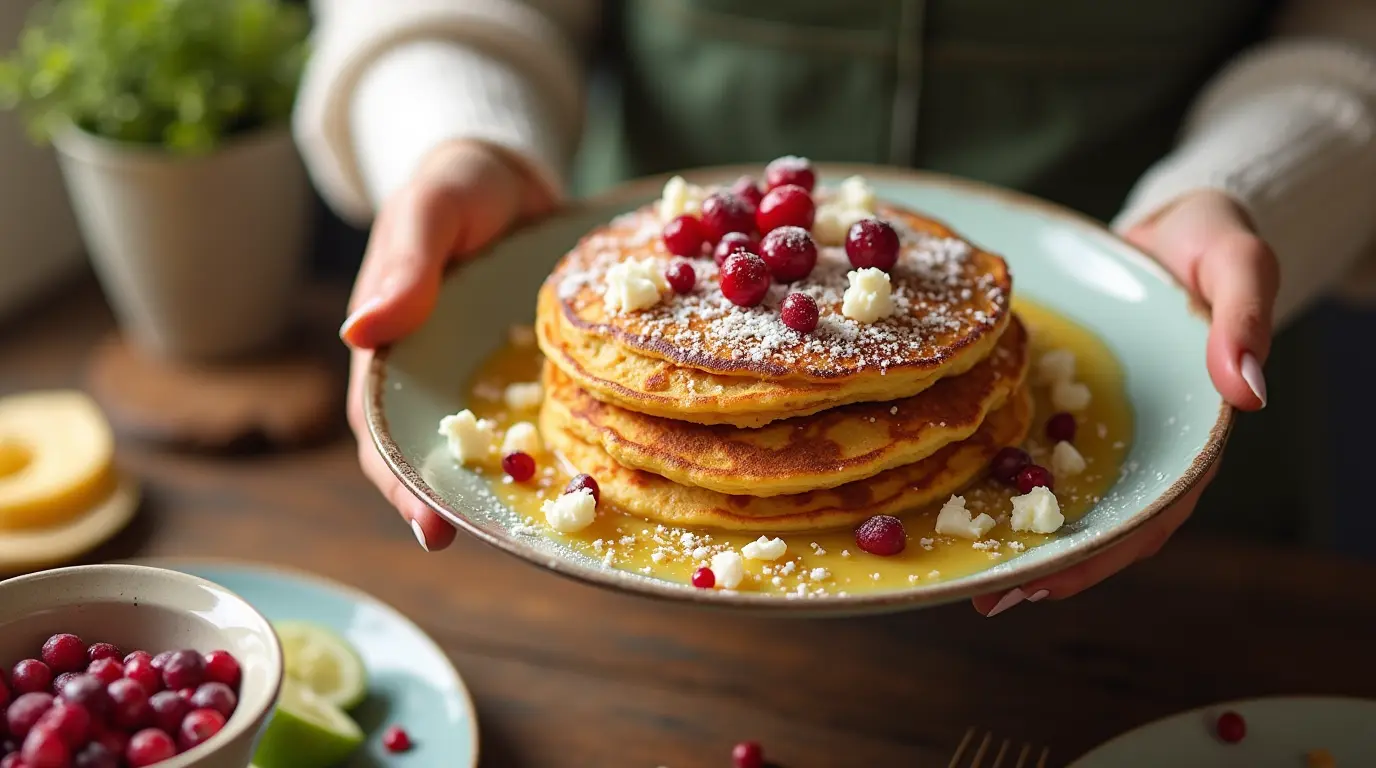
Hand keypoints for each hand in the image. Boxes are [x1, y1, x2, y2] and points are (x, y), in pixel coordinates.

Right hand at [339, 140, 555, 551]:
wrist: (509, 170)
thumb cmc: (457, 183)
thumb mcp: (431, 210)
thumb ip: (404, 266)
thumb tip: (358, 333)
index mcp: (390, 347)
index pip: (383, 429)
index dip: (401, 482)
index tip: (432, 526)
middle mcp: (433, 373)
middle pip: (432, 454)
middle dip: (453, 502)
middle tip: (485, 544)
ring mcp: (480, 374)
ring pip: (487, 444)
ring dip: (506, 485)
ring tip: (539, 531)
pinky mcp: (526, 366)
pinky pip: (535, 413)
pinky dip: (554, 443)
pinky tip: (591, 471)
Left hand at [973, 189, 1277, 615]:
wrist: (1173, 221)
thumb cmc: (1212, 238)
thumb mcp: (1238, 262)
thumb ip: (1243, 319)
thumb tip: (1249, 394)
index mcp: (1192, 426)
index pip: (1155, 507)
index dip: (1108, 549)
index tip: (1057, 579)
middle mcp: (1147, 436)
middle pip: (1106, 520)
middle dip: (1054, 565)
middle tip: (995, 597)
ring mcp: (1107, 423)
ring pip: (1070, 496)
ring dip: (1028, 539)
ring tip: (974, 577)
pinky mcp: (1071, 401)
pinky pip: (1041, 450)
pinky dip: (1009, 482)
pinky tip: (964, 499)